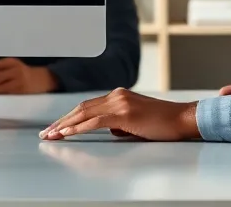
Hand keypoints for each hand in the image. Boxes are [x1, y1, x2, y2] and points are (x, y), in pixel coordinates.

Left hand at [0, 58, 56, 94]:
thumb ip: (0, 69)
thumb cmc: (24, 73)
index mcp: (11, 62)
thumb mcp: (14, 66)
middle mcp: (15, 69)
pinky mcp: (22, 90)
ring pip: (0, 86)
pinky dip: (0, 95)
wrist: (43, 79)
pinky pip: (7, 93)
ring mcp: (19, 80)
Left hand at [39, 88, 199, 141]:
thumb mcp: (135, 123)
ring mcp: (120, 102)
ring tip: (52, 135)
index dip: (69, 117)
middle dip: (61, 121)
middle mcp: (116, 95)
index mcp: (118, 95)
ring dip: (65, 125)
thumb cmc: (163, 124)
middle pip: (81, 108)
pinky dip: (79, 128)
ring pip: (84, 113)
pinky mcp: (124, 113)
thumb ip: (119, 124)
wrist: (184, 119)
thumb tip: (107, 131)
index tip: (56, 127)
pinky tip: (67, 133)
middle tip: (46, 132)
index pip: (87, 106)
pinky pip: (95, 121)